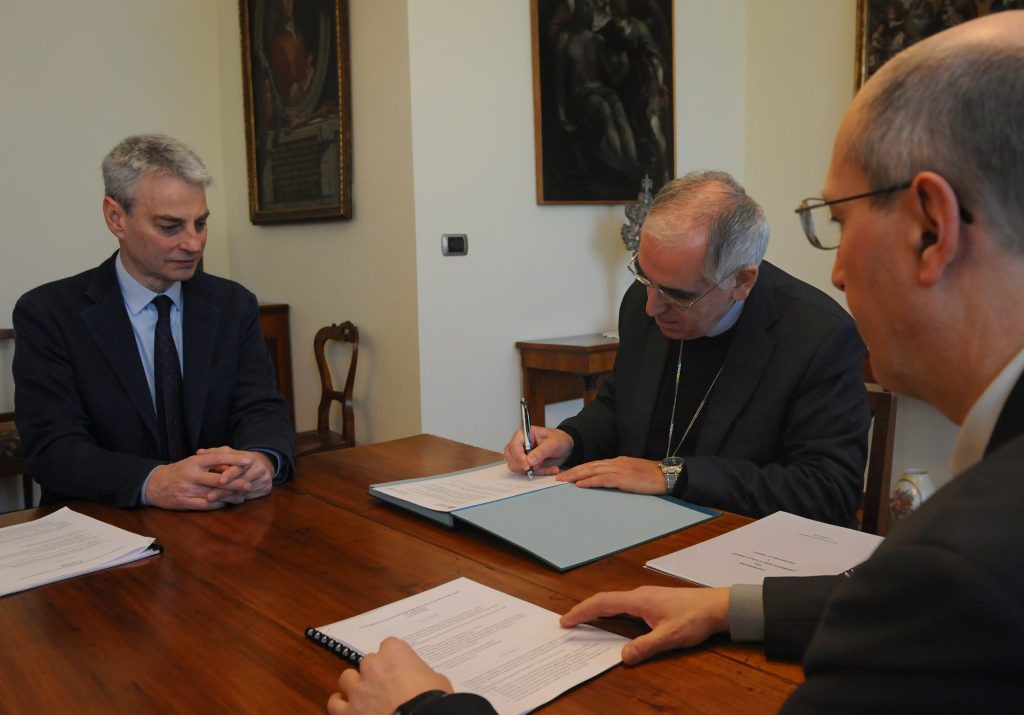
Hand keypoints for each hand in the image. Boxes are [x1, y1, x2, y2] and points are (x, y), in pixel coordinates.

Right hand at [146, 451, 259, 509]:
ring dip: (229, 497)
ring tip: (242, 497)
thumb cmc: (179, 472)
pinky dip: (217, 504)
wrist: (153, 484)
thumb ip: (210, 462)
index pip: (217, 458)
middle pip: (218, 480)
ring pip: (213, 494)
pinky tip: (225, 503)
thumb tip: (233, 463)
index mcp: (194, 461)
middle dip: (235, 483)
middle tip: (249, 484)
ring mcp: (187, 489)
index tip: (249, 460)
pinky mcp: (183, 502)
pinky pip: (205, 505)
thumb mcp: (192, 462)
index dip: (234, 460)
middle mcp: (191, 474)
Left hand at [197, 446, 274, 500]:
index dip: (229, 474)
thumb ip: (214, 453)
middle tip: (210, 496)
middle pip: (241, 482)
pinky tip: (225, 503)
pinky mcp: (267, 489)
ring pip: (244, 492)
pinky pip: (250, 497)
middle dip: (224, 490)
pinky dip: (237, 500)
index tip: (219, 481)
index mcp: (251, 458)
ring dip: (228, 497)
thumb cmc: (240, 459)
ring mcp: (265, 480)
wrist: (263, 464)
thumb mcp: (229, 453)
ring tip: (213, 501)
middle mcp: (260, 469)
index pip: (239, 467)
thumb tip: (199, 452)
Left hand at [327, 638, 451, 714]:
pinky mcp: (349, 712)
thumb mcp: (437, 680)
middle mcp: (372, 666)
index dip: (394, 658)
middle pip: (368, 662)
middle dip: (375, 673)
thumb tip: (421, 681)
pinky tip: (348, 709)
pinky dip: (340, 705)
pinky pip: (335, 703)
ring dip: (355, 685)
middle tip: (386, 686)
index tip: (400, 668)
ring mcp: (358, 689)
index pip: (389, 645)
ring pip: (347, 678)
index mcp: (394, 653)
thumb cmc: (432, 700)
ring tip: (364, 696)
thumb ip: (422, 674)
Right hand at [502, 426, 573, 475]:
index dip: (519, 457)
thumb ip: (541, 451)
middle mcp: (519, 444)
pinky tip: (547, 469)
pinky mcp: (524, 463)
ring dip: (531, 470)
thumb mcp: (553, 443)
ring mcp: (520, 454)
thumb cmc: (558, 440)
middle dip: (522, 465)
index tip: (528, 466)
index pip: (513, 446)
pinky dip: (536, 473)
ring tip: (546, 467)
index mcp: (523, 434)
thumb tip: (529, 460)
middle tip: (536, 467)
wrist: (564, 447)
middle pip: (509, 457)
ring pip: (515, 466)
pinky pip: (524, 472)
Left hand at [558, 457, 665, 493]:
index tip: (568, 474)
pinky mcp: (623, 478)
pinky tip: (581, 484)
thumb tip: (607, 479)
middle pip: (590, 466)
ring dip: (577, 476)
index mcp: (618, 462)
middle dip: (573, 471)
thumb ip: (620, 474)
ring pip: (593, 471)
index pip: (594, 464)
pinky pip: (603, 479)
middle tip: (559, 477)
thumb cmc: (651, 476)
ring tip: (564, 481)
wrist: (667, 475)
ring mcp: (619, 469)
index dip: (580, 469)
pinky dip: (590, 481)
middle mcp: (616, 463)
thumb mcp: (632, 472)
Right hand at [560, 586, 729, 664]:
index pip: (602, 604)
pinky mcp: (653, 601)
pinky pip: (624, 605)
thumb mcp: (670, 636)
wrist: (717, 606)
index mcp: (638, 600)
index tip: (566, 620)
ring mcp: (646, 597)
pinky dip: (611, 612)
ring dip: (597, 611)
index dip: (582, 611)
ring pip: (614, 602)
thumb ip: (645, 646)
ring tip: (584, 622)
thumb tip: (623, 656)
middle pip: (604, 601)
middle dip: (584, 611)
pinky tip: (612, 621)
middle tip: (568, 623)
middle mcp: (639, 595)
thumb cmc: (695, 618)